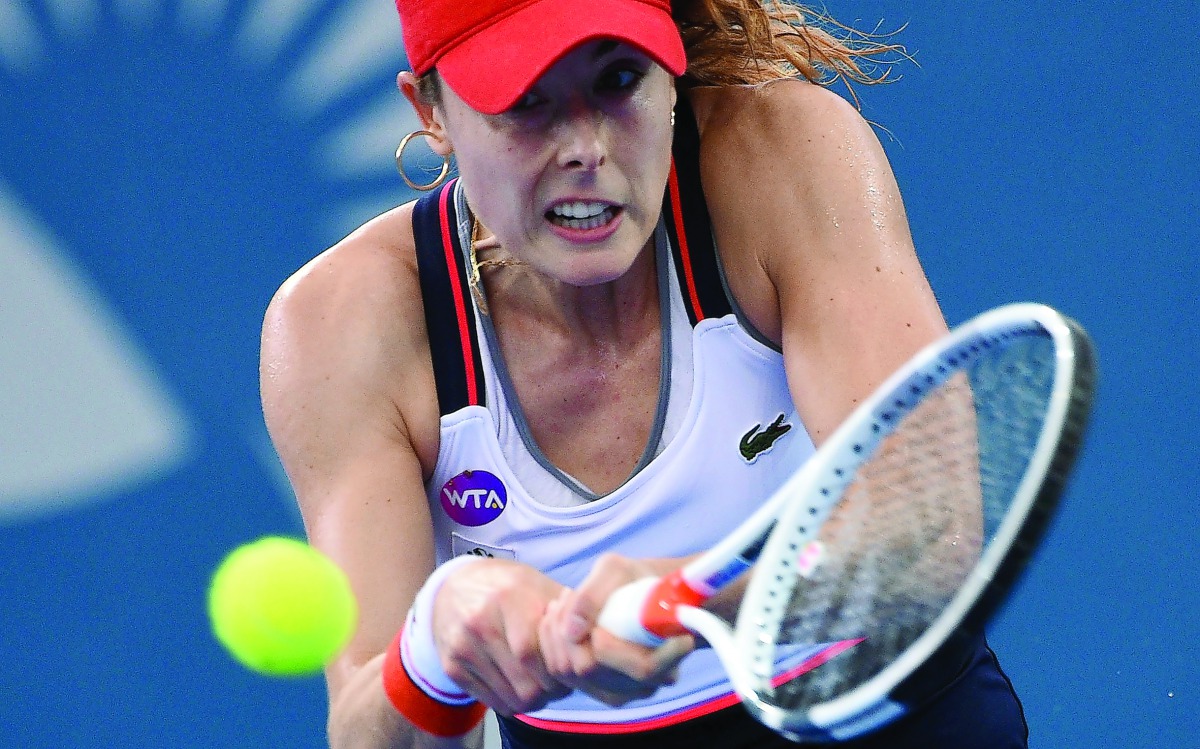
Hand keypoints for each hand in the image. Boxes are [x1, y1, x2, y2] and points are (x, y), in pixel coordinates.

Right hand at [431, 559, 571, 714]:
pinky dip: (513, 702)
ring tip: (543, 684)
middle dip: (551, 690)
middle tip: (561, 683)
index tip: (572, 670)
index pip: (536, 652)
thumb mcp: (537, 584)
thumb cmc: (506, 587)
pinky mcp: (452, 667)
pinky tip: (520, 685)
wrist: (453, 587)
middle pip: (526, 682)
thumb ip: (568, 610)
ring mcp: (462, 647)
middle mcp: (480, 623)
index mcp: (509, 598)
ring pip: (512, 697)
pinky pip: (493, 702)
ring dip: (535, 699)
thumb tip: (599, 635)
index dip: (560, 669)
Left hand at [538, 553, 694, 705]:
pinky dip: (552, 643)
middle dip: (569, 630)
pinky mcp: (596, 690)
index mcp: (671, 655)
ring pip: (570, 673)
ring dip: (556, 633)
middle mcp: (648, 685)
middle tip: (568, 594)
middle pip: (593, 671)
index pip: (642, 667)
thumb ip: (595, 595)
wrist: (640, 597)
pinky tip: (560, 618)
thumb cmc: (634, 579)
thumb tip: (572, 631)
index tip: (595, 613)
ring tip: (564, 601)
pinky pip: (561, 674)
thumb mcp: (617, 571)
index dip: (611, 645)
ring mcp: (621, 692)